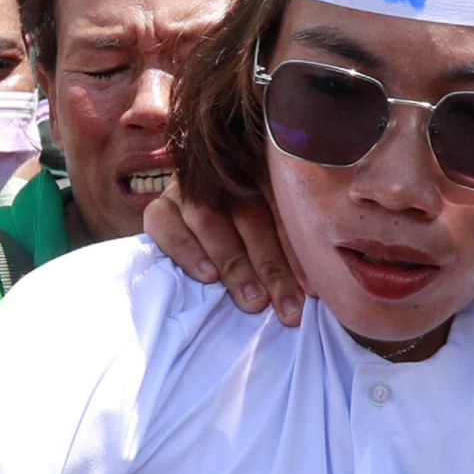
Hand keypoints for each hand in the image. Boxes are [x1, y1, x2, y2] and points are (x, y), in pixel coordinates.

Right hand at [143, 185, 301, 324]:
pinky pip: (164, 224)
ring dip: (235, 264)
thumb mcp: (272, 220)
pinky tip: (209, 276)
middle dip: (271, 265)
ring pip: (209, 220)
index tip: (312, 289)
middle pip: (248, 215)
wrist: (192, 200)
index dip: (297, 249)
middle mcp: (221, 172)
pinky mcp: (160, 206)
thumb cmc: (247, 224)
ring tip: (254, 300)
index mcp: (257, 167)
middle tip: (288, 306)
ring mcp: (187, 188)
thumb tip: (314, 285)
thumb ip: (290, 239)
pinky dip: (187, 250)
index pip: (281, 205)